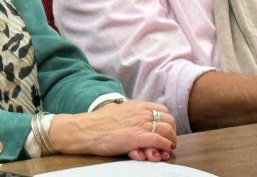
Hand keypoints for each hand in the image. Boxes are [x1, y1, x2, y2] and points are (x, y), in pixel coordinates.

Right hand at [48, 100, 176, 160]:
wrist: (84, 130)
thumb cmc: (95, 122)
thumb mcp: (113, 109)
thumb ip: (124, 110)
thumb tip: (126, 111)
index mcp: (134, 105)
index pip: (161, 109)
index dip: (166, 120)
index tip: (164, 129)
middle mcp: (140, 113)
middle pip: (168, 119)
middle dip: (172, 131)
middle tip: (169, 140)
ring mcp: (140, 125)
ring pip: (167, 130)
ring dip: (170, 140)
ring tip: (167, 147)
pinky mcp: (137, 138)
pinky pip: (160, 141)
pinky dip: (164, 146)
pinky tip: (162, 150)